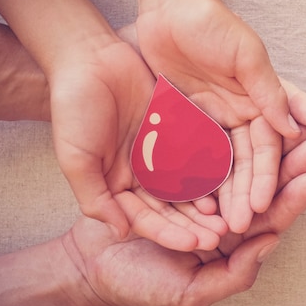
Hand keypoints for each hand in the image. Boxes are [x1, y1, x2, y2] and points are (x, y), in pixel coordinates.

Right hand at [49, 39, 226, 250]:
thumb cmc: (75, 109)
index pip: (146, 219)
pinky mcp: (177, 133)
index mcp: (117, 187)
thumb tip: (120, 232)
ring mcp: (161, 155)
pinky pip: (197, 155)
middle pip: (172, 209)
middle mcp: (141, 176)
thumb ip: (95, 197)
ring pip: (188, 187)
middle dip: (194, 225)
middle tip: (219, 238)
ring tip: (228, 217)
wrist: (90, 60)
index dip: (168, 233)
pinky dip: (211, 171)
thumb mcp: (77, 158)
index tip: (193, 245)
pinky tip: (230, 182)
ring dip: (206, 205)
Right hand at [61, 133, 305, 305]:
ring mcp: (201, 184)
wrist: (91, 262)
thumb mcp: (189, 292)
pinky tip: (247, 113)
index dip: (290, 199)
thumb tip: (272, 243)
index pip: (268, 218)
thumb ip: (234, 275)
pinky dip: (226, 132)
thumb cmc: (139, 283)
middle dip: (289, 165)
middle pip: (261, 184)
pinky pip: (205, 148)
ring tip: (292, 124)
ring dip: (267, 143)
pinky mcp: (178, 165)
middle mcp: (223, 209)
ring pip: (240, 162)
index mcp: (231, 239)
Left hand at [123, 22, 305, 232]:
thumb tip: (295, 130)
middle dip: (248, 193)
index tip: (266, 203)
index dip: (269, 174)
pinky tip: (194, 205)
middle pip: (247, 163)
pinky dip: (194, 180)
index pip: (269, 145)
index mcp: (261, 102)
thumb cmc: (214, 24)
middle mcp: (240, 117)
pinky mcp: (185, 124)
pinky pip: (190, 157)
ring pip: (221, 167)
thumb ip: (269, 92)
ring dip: (225, 195)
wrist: (169, 8)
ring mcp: (212, 122)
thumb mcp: (247, 55)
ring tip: (223, 225)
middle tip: (245, 223)